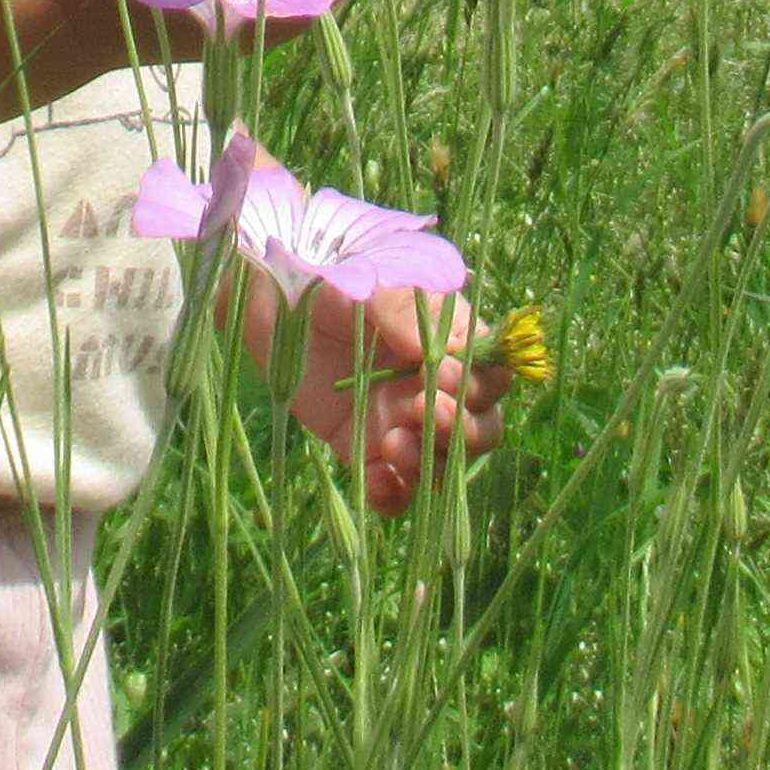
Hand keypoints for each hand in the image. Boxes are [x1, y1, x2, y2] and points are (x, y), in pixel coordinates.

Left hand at [251, 269, 505, 514]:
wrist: (277, 298)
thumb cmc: (334, 275)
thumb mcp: (371, 279)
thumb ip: (401, 312)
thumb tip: (430, 354)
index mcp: (452, 344)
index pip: (492, 376)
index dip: (477, 384)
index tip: (435, 371)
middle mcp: (435, 387)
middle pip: (483, 427)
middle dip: (461, 428)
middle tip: (419, 409)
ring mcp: (403, 419)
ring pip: (445, 462)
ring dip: (432, 464)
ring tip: (392, 442)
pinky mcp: (364, 446)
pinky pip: (395, 486)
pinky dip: (394, 494)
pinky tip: (377, 479)